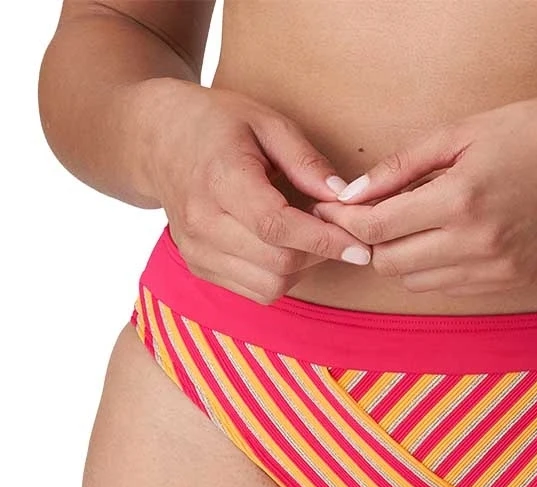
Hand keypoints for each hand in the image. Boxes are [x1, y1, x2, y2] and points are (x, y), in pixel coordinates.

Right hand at [134, 78, 372, 303]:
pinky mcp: (200, 268)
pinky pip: (256, 292)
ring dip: (302, 269)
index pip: (277, 227)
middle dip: (319, 254)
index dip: (324, 242)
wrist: (154, 139)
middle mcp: (203, 222)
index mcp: (219, 179)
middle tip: (336, 232)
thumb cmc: (215, 123)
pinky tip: (283, 247)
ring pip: (271, 286)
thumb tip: (345, 199)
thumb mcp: (265, 122)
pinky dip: (281, 277)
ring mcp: (197, 251)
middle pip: (279, 263)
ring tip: (306, 236)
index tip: (360, 248)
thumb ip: (307, 161)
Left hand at [311, 93, 536, 296]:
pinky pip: (452, 287)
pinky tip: (446, 239)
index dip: (345, 223)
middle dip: (370, 243)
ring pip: (419, 282)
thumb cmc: (527, 132)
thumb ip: (398, 168)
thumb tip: (351, 196)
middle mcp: (477, 244)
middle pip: (391, 265)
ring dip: (403, 258)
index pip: (378, 229)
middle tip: (367, 219)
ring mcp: (497, 269)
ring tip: (410, 226)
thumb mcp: (458, 134)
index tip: (332, 212)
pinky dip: (436, 268)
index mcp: (459, 200)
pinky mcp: (513, 281)